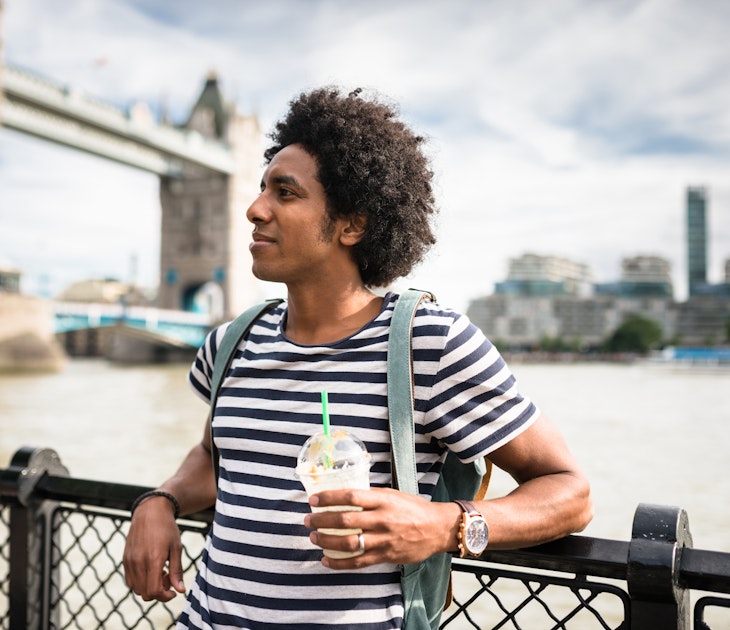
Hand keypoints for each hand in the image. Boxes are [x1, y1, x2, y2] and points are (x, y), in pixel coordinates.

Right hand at [123, 496, 185, 601]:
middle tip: (169, 578)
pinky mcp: (125, 559)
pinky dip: (140, 582)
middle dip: (159, 592)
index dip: (165, 597)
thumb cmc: (167, 528)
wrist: (150, 511)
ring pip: (136, 589)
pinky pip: (130, 580)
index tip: (174, 592)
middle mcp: (138, 562)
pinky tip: (150, 569)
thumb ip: (177, 571)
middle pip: (145, 593)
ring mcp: (129, 561)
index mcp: (153, 559)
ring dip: (149, 587)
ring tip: (160, 572)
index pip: (154, 591)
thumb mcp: (176, 548)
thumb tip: (181, 591)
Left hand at [303, 487, 459, 569]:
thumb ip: (371, 496)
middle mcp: (382, 519)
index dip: (329, 498)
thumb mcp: (393, 494)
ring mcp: (383, 540)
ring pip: (349, 542)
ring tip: (314, 537)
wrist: (437, 528)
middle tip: (308, 519)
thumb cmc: (414, 508)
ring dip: (327, 540)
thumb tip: (347, 495)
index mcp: (383, 500)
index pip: (351, 497)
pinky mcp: (385, 556)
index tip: (314, 499)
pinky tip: (326, 560)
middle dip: (322, 520)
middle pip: (345, 520)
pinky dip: (339, 562)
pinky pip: (358, 562)